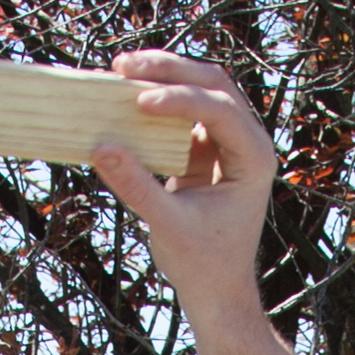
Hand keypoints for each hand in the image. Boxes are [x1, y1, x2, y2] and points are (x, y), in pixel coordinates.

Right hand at [94, 51, 280, 308]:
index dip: (181, 99)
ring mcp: (227, 140)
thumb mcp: (166, 225)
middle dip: (169, 70)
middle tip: (123, 66)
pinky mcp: (205, 146)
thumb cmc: (202, 263)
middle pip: (213, 83)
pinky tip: (124, 94)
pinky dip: (156, 98)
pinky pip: (182, 109)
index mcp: (254, 159)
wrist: (216, 288)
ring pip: (200, 87)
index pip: (221, 110)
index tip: (140, 102)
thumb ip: (136, 186)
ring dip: (163, 75)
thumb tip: (100, 146)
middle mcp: (247, 142)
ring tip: (121, 69)